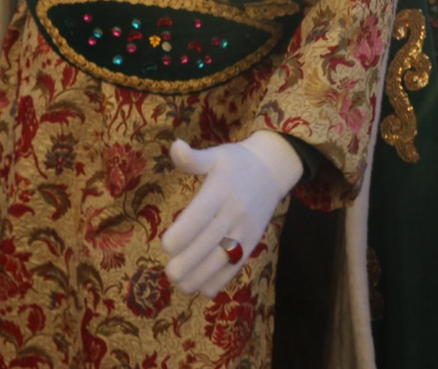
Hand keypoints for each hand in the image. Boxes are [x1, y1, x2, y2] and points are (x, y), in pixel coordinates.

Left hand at [161, 131, 302, 297]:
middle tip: (169, 274)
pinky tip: (203, 290)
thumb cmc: (236, 162)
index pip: (202, 213)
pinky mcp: (252, 242)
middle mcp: (235, 212)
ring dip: (203, 275)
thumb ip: (193, 158)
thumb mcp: (215, 155)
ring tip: (181, 286)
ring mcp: (246, 230)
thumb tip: (175, 146)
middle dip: (190, 260)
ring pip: (225, 257)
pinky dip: (222, 279)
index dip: (185, 231)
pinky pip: (238, 264)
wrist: (272, 171)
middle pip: (212, 240)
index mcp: (222, 190)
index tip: (165, 245)